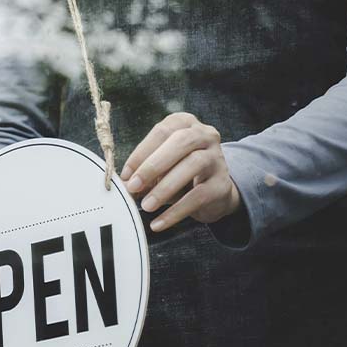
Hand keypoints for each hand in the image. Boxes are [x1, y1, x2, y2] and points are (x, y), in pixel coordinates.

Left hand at [120, 112, 240, 232]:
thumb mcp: (160, 167)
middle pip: (180, 142)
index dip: (141, 153)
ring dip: (165, 187)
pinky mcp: (222, 183)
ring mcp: (217, 158)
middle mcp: (205, 134)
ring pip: (193, 165)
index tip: (126, 175)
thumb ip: (143, 171)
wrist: (212, 192)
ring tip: (146, 205)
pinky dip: (175, 211)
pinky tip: (158, 223)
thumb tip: (124, 183)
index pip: (162, 132)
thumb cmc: (178, 172)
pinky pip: (198, 196)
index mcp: (185, 123)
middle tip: (134, 187)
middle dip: (153, 165)